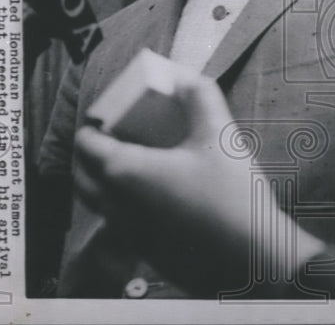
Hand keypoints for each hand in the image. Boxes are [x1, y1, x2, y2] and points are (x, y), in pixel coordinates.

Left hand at [74, 76, 323, 292]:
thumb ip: (199, 96)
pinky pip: (118, 222)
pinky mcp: (144, 252)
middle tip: (118, 134)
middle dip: (92, 151)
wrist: (253, 258)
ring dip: (105, 179)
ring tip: (136, 162)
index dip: (96, 121)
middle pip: (82, 174)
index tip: (113, 112)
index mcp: (123, 172)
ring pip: (97, 202)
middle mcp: (114, 206)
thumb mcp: (219, 133)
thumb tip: (183, 76)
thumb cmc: (232, 194)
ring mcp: (127, 233)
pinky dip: (123, 203)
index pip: (85, 142)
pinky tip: (158, 193)